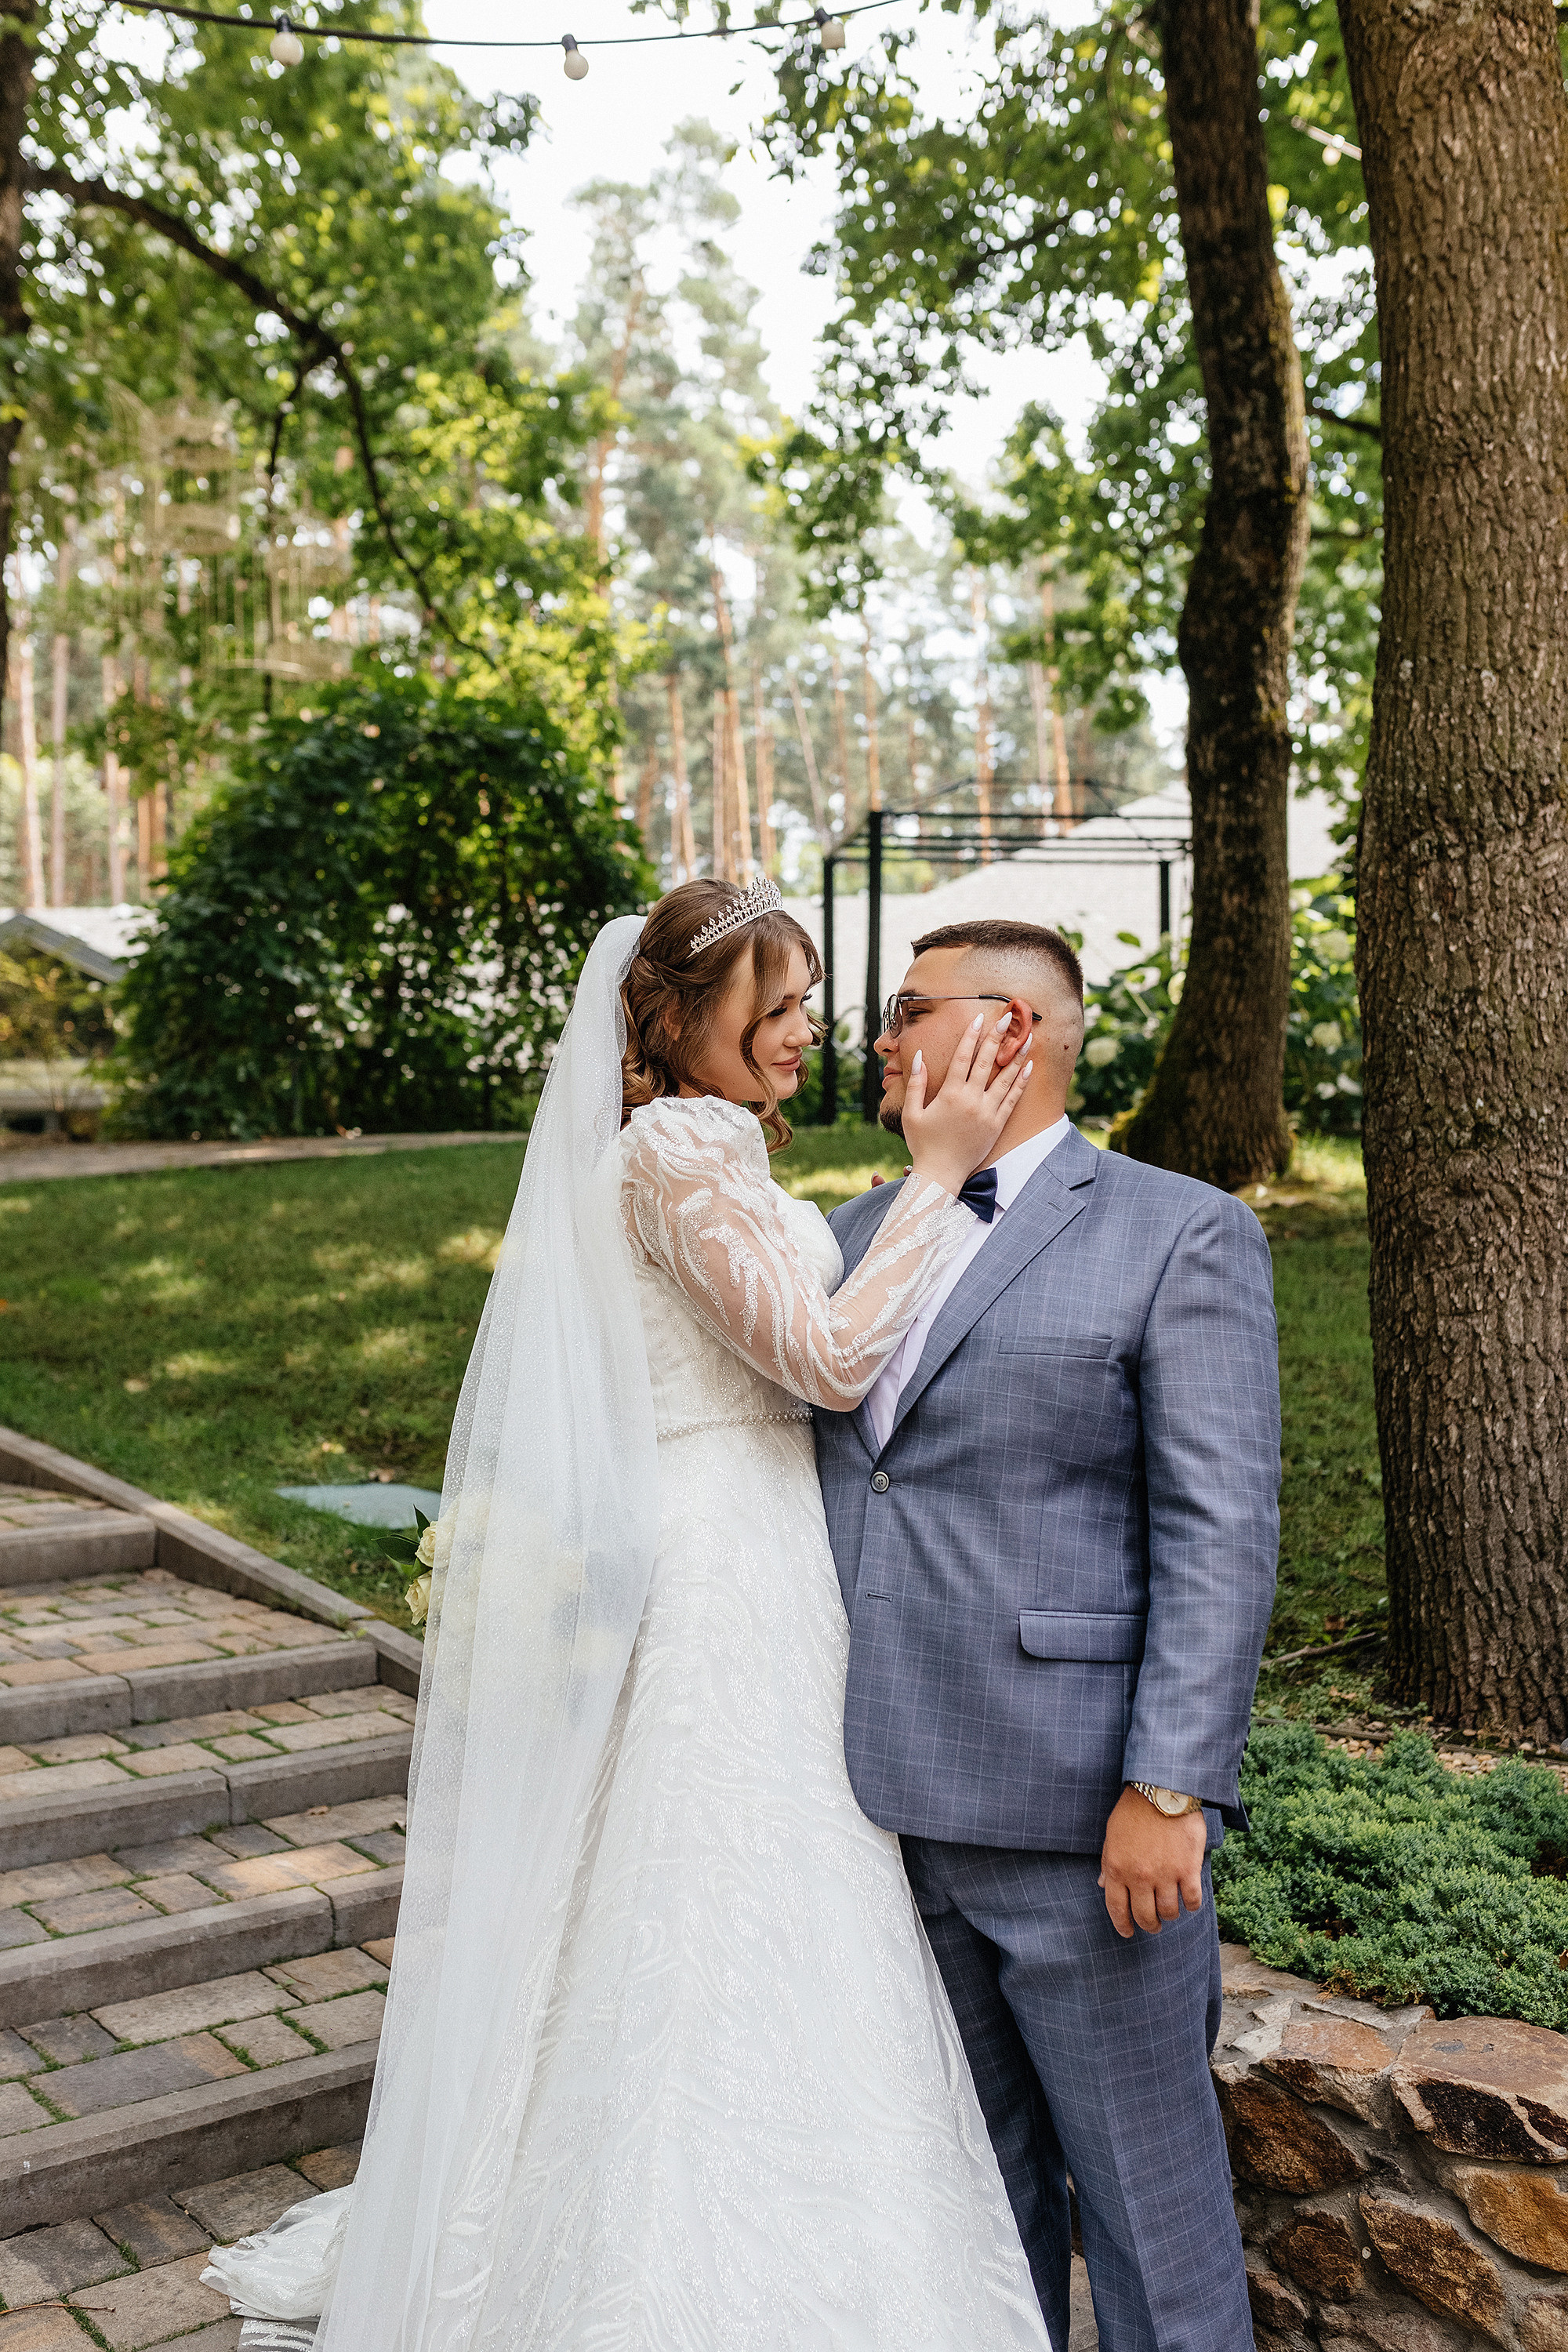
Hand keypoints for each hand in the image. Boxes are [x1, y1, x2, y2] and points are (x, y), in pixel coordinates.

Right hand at [902, 1012, 1033, 1196]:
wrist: (941, 1174)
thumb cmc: (923, 1144)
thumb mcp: (912, 1113)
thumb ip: (917, 1084)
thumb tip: (918, 1057)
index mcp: (949, 1094)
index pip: (962, 1057)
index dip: (971, 1036)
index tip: (979, 1018)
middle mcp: (971, 1100)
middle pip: (986, 1062)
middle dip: (997, 1037)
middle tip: (1008, 1018)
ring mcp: (987, 1112)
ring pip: (1005, 1078)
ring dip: (1017, 1056)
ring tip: (1027, 1038)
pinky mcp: (996, 1124)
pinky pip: (1012, 1099)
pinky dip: (1021, 1082)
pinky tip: (1028, 1068)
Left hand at [1098, 1787, 1207, 1939]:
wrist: (1163, 1790)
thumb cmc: (1134, 1811)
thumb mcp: (1112, 1835)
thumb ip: (1108, 1862)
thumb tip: (1102, 1884)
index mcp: (1117, 1869)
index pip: (1117, 1908)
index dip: (1122, 1925)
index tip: (1128, 1932)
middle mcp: (1139, 1877)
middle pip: (1144, 1916)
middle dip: (1149, 1925)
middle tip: (1154, 1924)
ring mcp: (1165, 1875)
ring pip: (1169, 1912)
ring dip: (1170, 1915)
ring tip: (1171, 1909)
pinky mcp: (1188, 1870)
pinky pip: (1192, 1900)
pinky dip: (1191, 1905)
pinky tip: (1189, 1900)